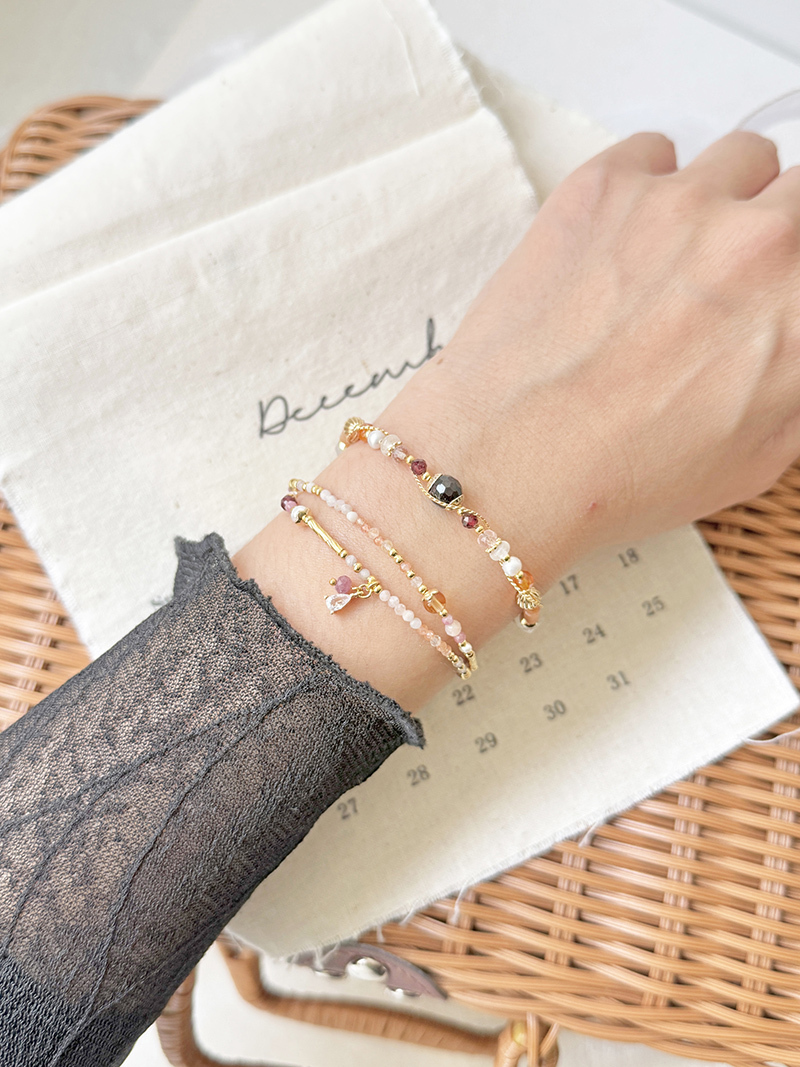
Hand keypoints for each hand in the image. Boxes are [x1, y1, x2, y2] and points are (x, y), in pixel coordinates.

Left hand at [235, 130, 799, 711]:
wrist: (509, 459)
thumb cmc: (623, 474)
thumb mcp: (757, 455)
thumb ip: (795, 377)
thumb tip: (788, 339)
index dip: (791, 281)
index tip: (774, 295)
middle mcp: (762, 241)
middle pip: (797, 196)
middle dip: (776, 234)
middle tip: (732, 284)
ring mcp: (681, 202)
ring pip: (740, 161)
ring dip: (721, 202)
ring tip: (674, 262)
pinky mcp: (606, 185)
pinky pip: (656, 152)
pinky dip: (648, 187)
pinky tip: (620, 243)